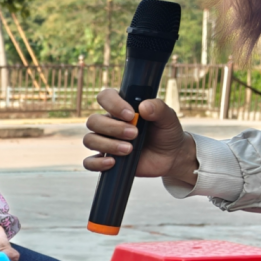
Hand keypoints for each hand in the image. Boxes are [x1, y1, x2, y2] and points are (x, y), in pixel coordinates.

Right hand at [82, 87, 198, 185]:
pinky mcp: (106, 160)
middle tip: (135, 134)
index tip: (130, 114)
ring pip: (90, 140)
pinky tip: (113, 163)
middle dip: (113, 128)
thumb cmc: (166, 132)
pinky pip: (89, 162)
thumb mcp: (168, 117)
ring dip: (108, 145)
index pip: (105, 97)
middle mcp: (109, 123)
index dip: (113, 104)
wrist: (171, 156)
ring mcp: (106, 141)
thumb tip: (143, 107)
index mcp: (121, 107)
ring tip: (129, 149)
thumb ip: (158, 108)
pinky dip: (97, 163)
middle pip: (93, 121)